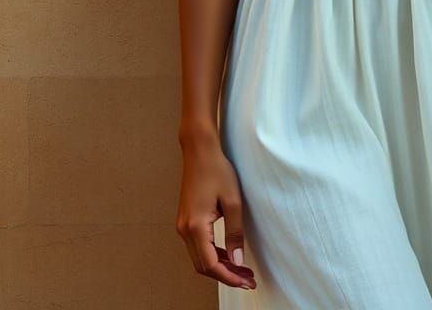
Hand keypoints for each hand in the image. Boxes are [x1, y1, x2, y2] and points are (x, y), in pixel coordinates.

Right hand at [177, 135, 256, 290]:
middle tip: (248, 279)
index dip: (229, 277)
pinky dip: (213, 254)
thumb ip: (235, 233)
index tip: (246, 281)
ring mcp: (183, 225)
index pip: (211, 264)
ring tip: (242, 270)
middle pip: (203, 266)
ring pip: (200, 257)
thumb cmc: (216, 170)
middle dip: (226, 275)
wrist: (199, 150)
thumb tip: (237, 261)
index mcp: (195, 226)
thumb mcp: (233, 201)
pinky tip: (229, 254)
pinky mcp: (186, 220)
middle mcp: (184, 229)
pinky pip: (198, 246)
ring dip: (220, 266)